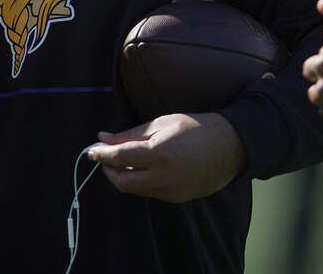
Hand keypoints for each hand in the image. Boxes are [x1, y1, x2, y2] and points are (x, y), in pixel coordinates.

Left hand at [87, 112, 246, 202]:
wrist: (230, 146)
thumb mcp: (162, 123)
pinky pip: (151, 192)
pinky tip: (146, 168)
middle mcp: (163, 177)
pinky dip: (142, 181)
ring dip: (125, 176)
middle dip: (109, 171)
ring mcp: (171, 192)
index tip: (92, 149)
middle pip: (122, 183)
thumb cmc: (195, 128)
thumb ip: (131, 134)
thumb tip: (103, 138)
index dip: (101, 154)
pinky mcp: (177, 199)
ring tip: (127, 160)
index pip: (118, 158)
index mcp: (158, 154)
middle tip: (106, 157)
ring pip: (135, 190)